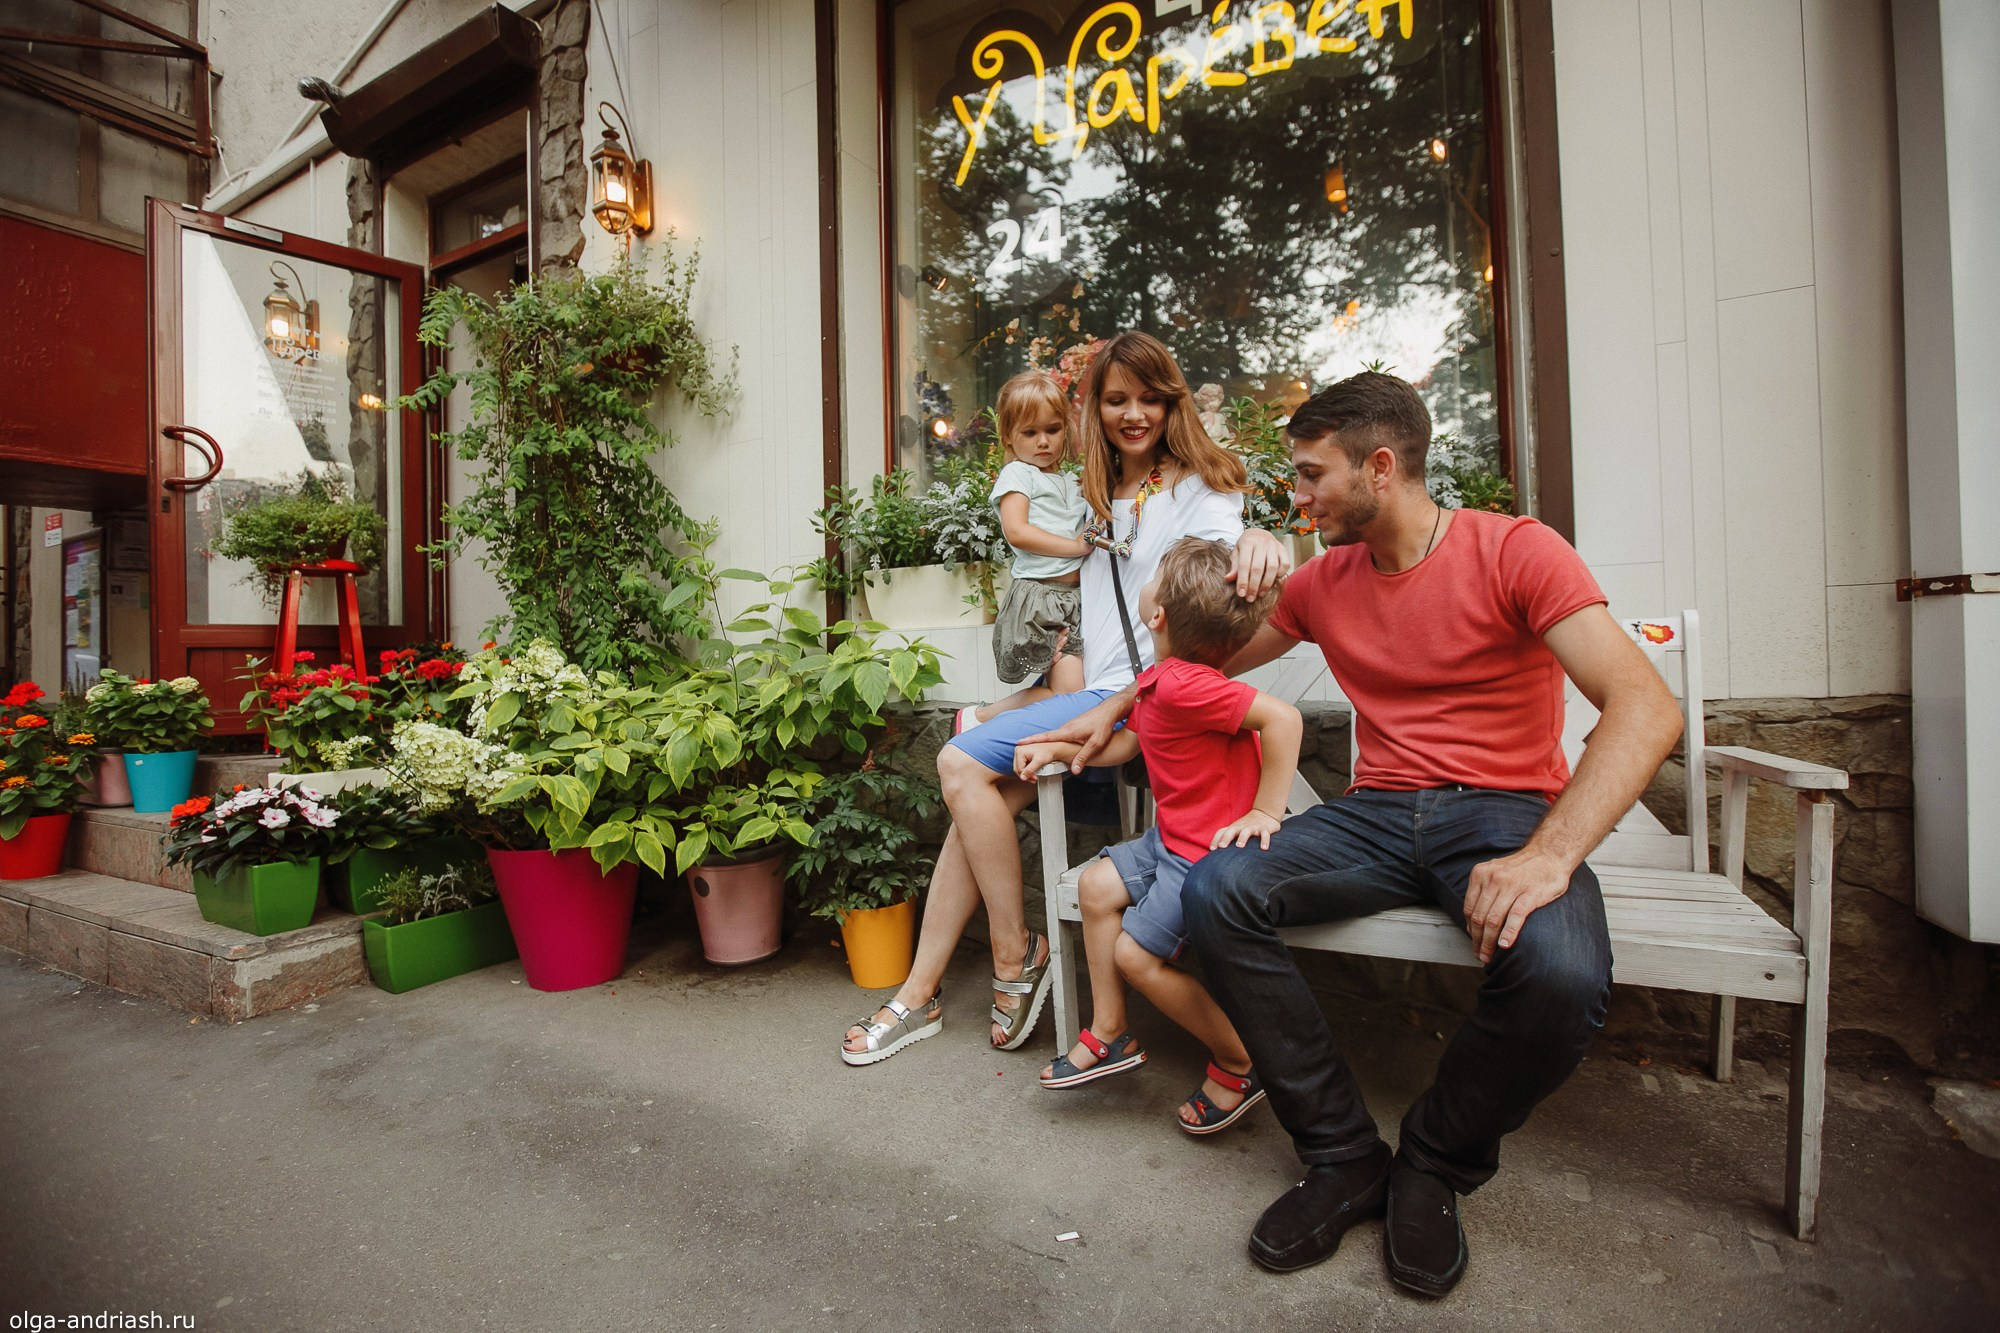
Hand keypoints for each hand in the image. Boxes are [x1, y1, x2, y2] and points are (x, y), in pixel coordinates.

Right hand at [1014, 742, 1070, 782]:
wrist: (1053, 748)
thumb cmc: (1047, 752)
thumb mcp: (1038, 762)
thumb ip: (1029, 770)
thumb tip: (1022, 778)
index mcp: (1020, 751)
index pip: (1019, 769)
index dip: (1026, 776)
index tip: (1034, 779)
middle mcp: (1018, 750)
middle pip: (1017, 768)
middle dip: (1026, 775)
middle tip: (1034, 779)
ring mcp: (1020, 752)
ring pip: (1019, 768)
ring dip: (1026, 774)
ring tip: (1034, 776)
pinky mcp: (1022, 754)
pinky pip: (1022, 765)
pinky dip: (1027, 770)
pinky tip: (1033, 771)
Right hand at [1019, 695, 1128, 771]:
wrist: (1109, 711)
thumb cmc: (1103, 725)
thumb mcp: (1095, 744)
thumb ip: (1083, 757)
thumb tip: (1075, 770)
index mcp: (1068, 732)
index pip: (1046, 737)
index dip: (1032, 740)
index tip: (1020, 742)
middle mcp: (1066, 728)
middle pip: (1045, 736)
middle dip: (1032, 740)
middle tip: (1019, 744)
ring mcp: (1069, 726)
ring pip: (1053, 734)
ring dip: (1042, 739)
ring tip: (1031, 744)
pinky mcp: (1073, 726)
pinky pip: (1059, 733)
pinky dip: (1051, 737)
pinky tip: (1051, 741)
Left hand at [1210, 808, 1282, 850]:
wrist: (1265, 814)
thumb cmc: (1247, 826)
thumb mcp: (1236, 830)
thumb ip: (1227, 839)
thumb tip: (1216, 852)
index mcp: (1234, 828)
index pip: (1221, 832)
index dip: (1215, 839)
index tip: (1212, 849)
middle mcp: (1242, 827)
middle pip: (1232, 830)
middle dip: (1226, 838)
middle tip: (1222, 847)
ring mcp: (1253, 827)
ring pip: (1246, 831)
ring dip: (1242, 838)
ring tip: (1239, 846)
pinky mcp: (1265, 829)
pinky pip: (1265, 834)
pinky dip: (1264, 841)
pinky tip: (1264, 848)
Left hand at [1225, 528, 1292, 599]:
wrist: (1258, 533)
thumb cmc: (1245, 547)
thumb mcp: (1237, 553)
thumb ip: (1234, 566)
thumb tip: (1228, 579)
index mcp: (1247, 542)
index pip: (1244, 565)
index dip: (1243, 581)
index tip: (1241, 594)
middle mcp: (1262, 543)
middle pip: (1258, 568)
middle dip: (1254, 585)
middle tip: (1250, 598)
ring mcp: (1274, 545)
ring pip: (1272, 567)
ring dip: (1267, 583)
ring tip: (1260, 594)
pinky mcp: (1283, 549)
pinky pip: (1285, 564)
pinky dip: (1280, 574)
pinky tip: (1274, 580)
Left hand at [1462, 847, 1572, 963]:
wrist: (1550, 854)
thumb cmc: (1522, 870)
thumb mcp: (1495, 873)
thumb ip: (1484, 893)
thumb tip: (1473, 925)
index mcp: (1481, 874)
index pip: (1469, 908)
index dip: (1470, 930)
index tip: (1474, 943)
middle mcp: (1493, 879)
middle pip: (1479, 917)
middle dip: (1478, 940)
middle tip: (1481, 955)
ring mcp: (1512, 886)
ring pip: (1493, 920)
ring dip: (1489, 942)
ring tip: (1489, 956)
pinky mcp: (1530, 894)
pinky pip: (1515, 917)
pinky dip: (1509, 933)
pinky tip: (1505, 945)